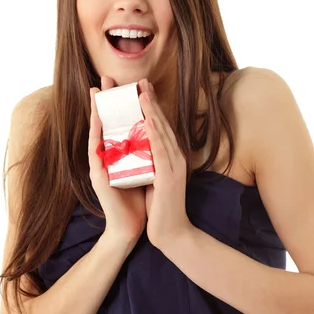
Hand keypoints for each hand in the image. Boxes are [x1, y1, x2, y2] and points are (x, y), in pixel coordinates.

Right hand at [88, 76, 146, 246]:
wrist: (130, 229)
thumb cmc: (138, 201)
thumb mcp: (144, 171)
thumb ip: (145, 155)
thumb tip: (154, 136)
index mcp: (119, 155)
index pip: (120, 125)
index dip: (122, 104)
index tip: (127, 85)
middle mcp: (107, 157)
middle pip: (107, 123)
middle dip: (106, 100)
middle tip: (106, 78)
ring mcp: (101, 166)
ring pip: (97, 132)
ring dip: (96, 111)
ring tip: (96, 91)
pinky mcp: (98, 176)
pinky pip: (96, 151)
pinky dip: (96, 134)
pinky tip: (96, 120)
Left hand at [138, 78, 191, 246]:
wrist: (172, 233)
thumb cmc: (160, 207)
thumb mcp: (154, 178)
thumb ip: (150, 162)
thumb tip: (139, 147)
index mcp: (171, 156)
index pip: (159, 126)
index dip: (151, 105)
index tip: (141, 88)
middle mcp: (175, 156)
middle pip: (161, 123)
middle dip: (149, 101)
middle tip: (140, 80)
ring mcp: (174, 165)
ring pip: (161, 131)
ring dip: (151, 110)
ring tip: (141, 92)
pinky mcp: (169, 175)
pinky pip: (160, 149)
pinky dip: (154, 132)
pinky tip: (147, 118)